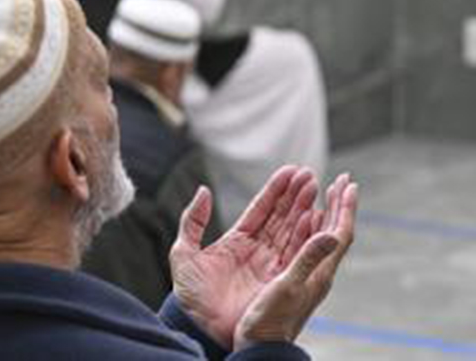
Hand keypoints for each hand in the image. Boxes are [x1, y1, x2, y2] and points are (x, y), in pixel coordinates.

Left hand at [170, 166, 319, 348]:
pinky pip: (295, 253)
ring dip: (304, 209)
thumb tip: (203, 190)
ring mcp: (269, 264)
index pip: (260, 208)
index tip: (290, 170)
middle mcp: (256, 250)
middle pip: (280, 216)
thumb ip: (193, 220)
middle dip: (295, 194)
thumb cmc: (188, 296)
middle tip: (309, 174)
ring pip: (291, 230)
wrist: (198, 328)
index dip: (275, 189)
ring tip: (315, 187)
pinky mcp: (278, 279)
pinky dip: (307, 235)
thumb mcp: (184, 253)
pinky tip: (316, 217)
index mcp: (236, 240)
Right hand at [233, 174, 357, 348]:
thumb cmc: (269, 322)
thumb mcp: (288, 287)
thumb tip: (332, 233)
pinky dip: (306, 225)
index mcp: (319, 272)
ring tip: (323, 190)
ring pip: (318, 234)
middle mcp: (316, 271)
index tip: (347, 183)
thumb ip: (308, 259)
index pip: (340, 233)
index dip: (345, 207)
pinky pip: (303, 244)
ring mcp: (304, 273)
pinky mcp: (291, 276)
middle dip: (337, 203)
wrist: (259, 347)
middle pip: (333, 230)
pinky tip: (303, 219)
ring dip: (322, 210)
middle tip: (341, 180)